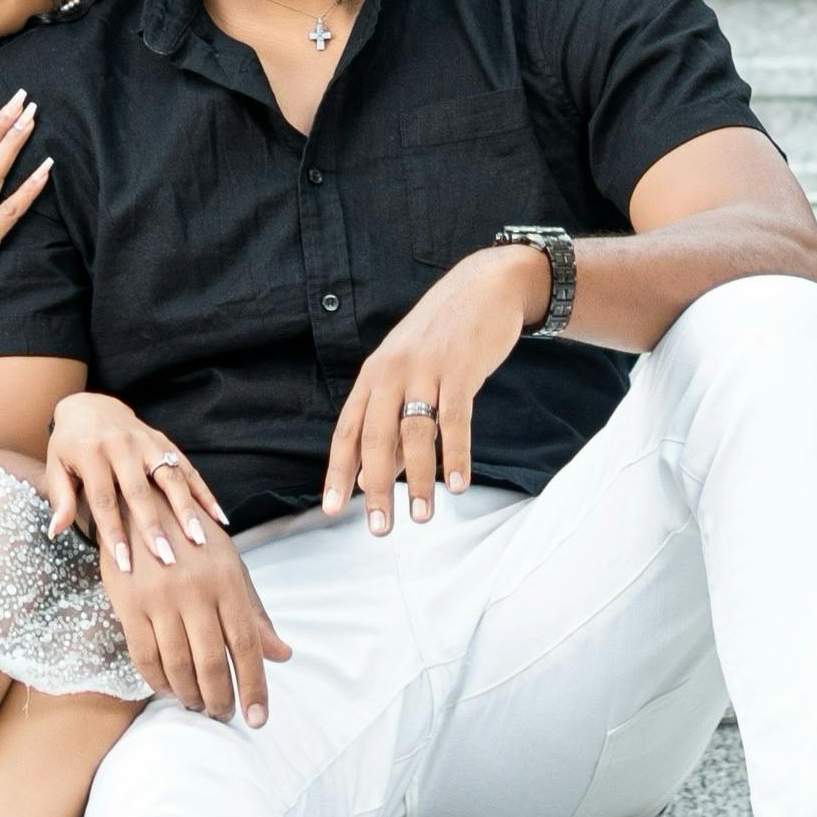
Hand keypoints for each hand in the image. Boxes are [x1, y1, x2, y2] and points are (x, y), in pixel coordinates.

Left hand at [44, 391, 228, 575]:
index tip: (125, 564)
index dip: (114, 533)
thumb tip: (55, 531)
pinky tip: (218, 518)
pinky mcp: (164, 442)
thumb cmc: (70, 444)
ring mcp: (147, 442)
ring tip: (197, 540)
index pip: (104, 500)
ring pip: (170, 478)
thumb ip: (61, 498)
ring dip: (185, 510)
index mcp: (92, 454)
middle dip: (153, 527)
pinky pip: (188, 468)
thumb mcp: (56, 466)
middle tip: (166, 558)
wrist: (91, 405)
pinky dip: (204, 493)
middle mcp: (122, 446)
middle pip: (140, 492)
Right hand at [98, 526, 291, 728]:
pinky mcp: (128, 604)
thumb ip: (253, 613)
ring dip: (190, 695)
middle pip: (212, 662)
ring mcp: (159, 597)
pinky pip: (145, 657)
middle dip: (221, 699)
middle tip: (224, 714)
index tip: (258, 719)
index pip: (246, 645)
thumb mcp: (230, 567)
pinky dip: (159, 682)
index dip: (255, 687)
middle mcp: (195, 589)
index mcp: (227, 580)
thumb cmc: (194, 540)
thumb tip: (283, 655)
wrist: (139, 505)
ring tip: (199, 704)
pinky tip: (169, 689)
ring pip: (178, 665)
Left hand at [321, 243, 545, 534]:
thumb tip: (378, 476)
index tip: (331, 510)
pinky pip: (455, 419)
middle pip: (375, 436)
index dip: (339, 471)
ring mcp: (426, 368)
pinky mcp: (460, 368)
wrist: (484, 287)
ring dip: (418, 480)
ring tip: (421, 517)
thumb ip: (393, 423)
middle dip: (375, 487)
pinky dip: (455, 454)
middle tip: (379, 529)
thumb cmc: (443, 339)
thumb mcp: (409, 373)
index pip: (348, 430)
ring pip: (415, 433)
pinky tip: (458, 484)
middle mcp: (392, 371)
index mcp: (374, 375)